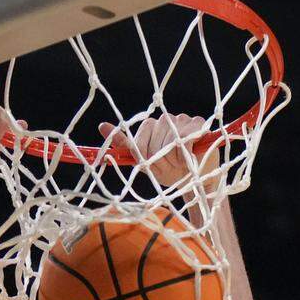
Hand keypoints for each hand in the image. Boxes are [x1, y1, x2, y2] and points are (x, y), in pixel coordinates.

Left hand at [98, 114, 219, 187]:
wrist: (196, 181)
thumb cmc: (170, 171)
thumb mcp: (145, 163)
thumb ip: (125, 145)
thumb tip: (101, 125)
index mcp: (150, 126)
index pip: (139, 143)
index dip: (147, 159)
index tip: (155, 166)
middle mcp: (165, 119)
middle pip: (154, 144)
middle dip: (161, 161)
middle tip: (171, 166)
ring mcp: (182, 119)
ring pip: (170, 142)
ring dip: (175, 159)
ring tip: (181, 163)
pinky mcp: (198, 124)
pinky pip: (186, 139)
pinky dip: (186, 154)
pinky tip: (190, 157)